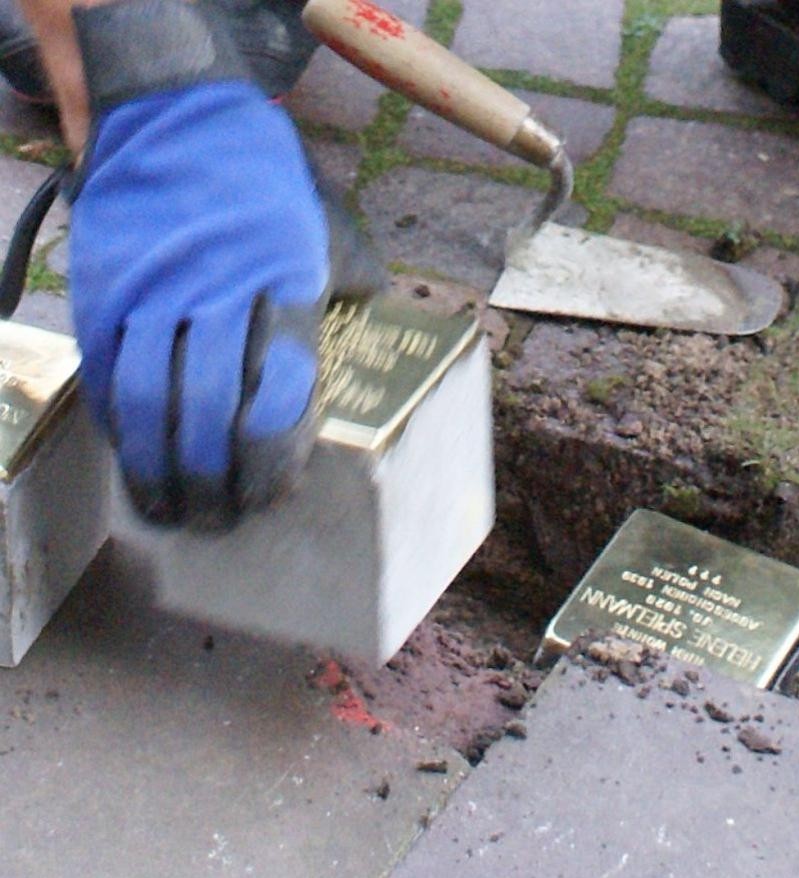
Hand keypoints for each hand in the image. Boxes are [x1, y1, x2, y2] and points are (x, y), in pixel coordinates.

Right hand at [67, 1, 381, 527]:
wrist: (175, 117)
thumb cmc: (262, 184)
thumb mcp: (323, 229)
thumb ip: (346, 288)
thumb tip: (375, 332)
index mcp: (282, 281)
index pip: (280, 383)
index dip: (275, 450)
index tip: (272, 493)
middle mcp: (217, 291)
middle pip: (212, 405)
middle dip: (215, 477)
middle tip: (219, 521)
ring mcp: (154, 291)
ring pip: (150, 398)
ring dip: (158, 466)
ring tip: (169, 511)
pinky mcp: (105, 290)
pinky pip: (107, 371)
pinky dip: (118, 423)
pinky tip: (131, 457)